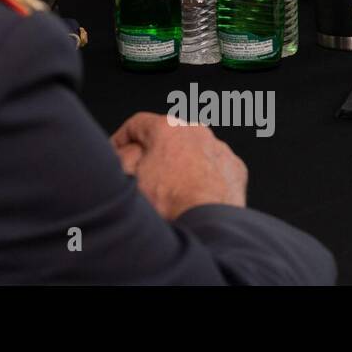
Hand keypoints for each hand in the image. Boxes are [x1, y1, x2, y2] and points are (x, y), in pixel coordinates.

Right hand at [110, 112, 247, 219]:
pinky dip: (204, 176)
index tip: (117, 152)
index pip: (136, 124)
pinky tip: (195, 195)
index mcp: (166, 127)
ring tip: (172, 189)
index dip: (121, 139)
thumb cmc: (169, 202)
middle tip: (143, 173)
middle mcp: (195, 131)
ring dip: (180, 163)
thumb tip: (128, 152)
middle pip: (166, 136)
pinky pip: (213, 166)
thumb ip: (123, 156)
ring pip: (192, 150)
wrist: (208, 226)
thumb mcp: (129, 177)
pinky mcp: (235, 167)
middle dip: (154, 151)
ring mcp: (218, 148)